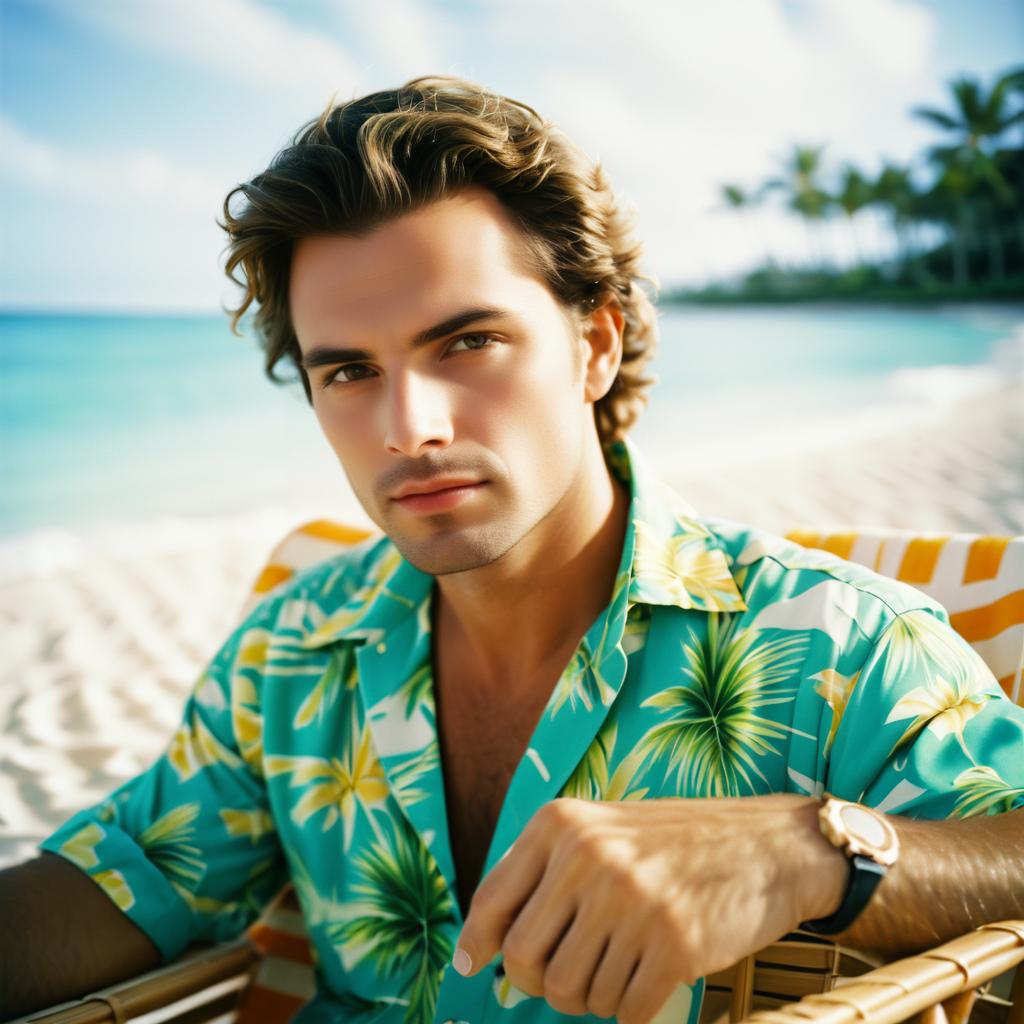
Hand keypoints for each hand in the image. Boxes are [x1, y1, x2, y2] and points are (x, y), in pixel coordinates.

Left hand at [453, 794, 845, 1023]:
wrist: (767, 845)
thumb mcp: (601, 831)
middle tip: (576, 971)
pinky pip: (625, 1013)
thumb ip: (544, 875)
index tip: (473, 965)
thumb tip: (479, 950)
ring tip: (627, 959)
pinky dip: (635, 1009)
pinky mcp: (674, 944)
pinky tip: (655, 974)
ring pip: (574, 995)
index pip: (491, 900)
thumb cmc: (675, 845)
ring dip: (597, 995)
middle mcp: (588, 857)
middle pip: (524, 962)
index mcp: (562, 825)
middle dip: (544, 982)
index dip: (478, 942)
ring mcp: (631, 901)